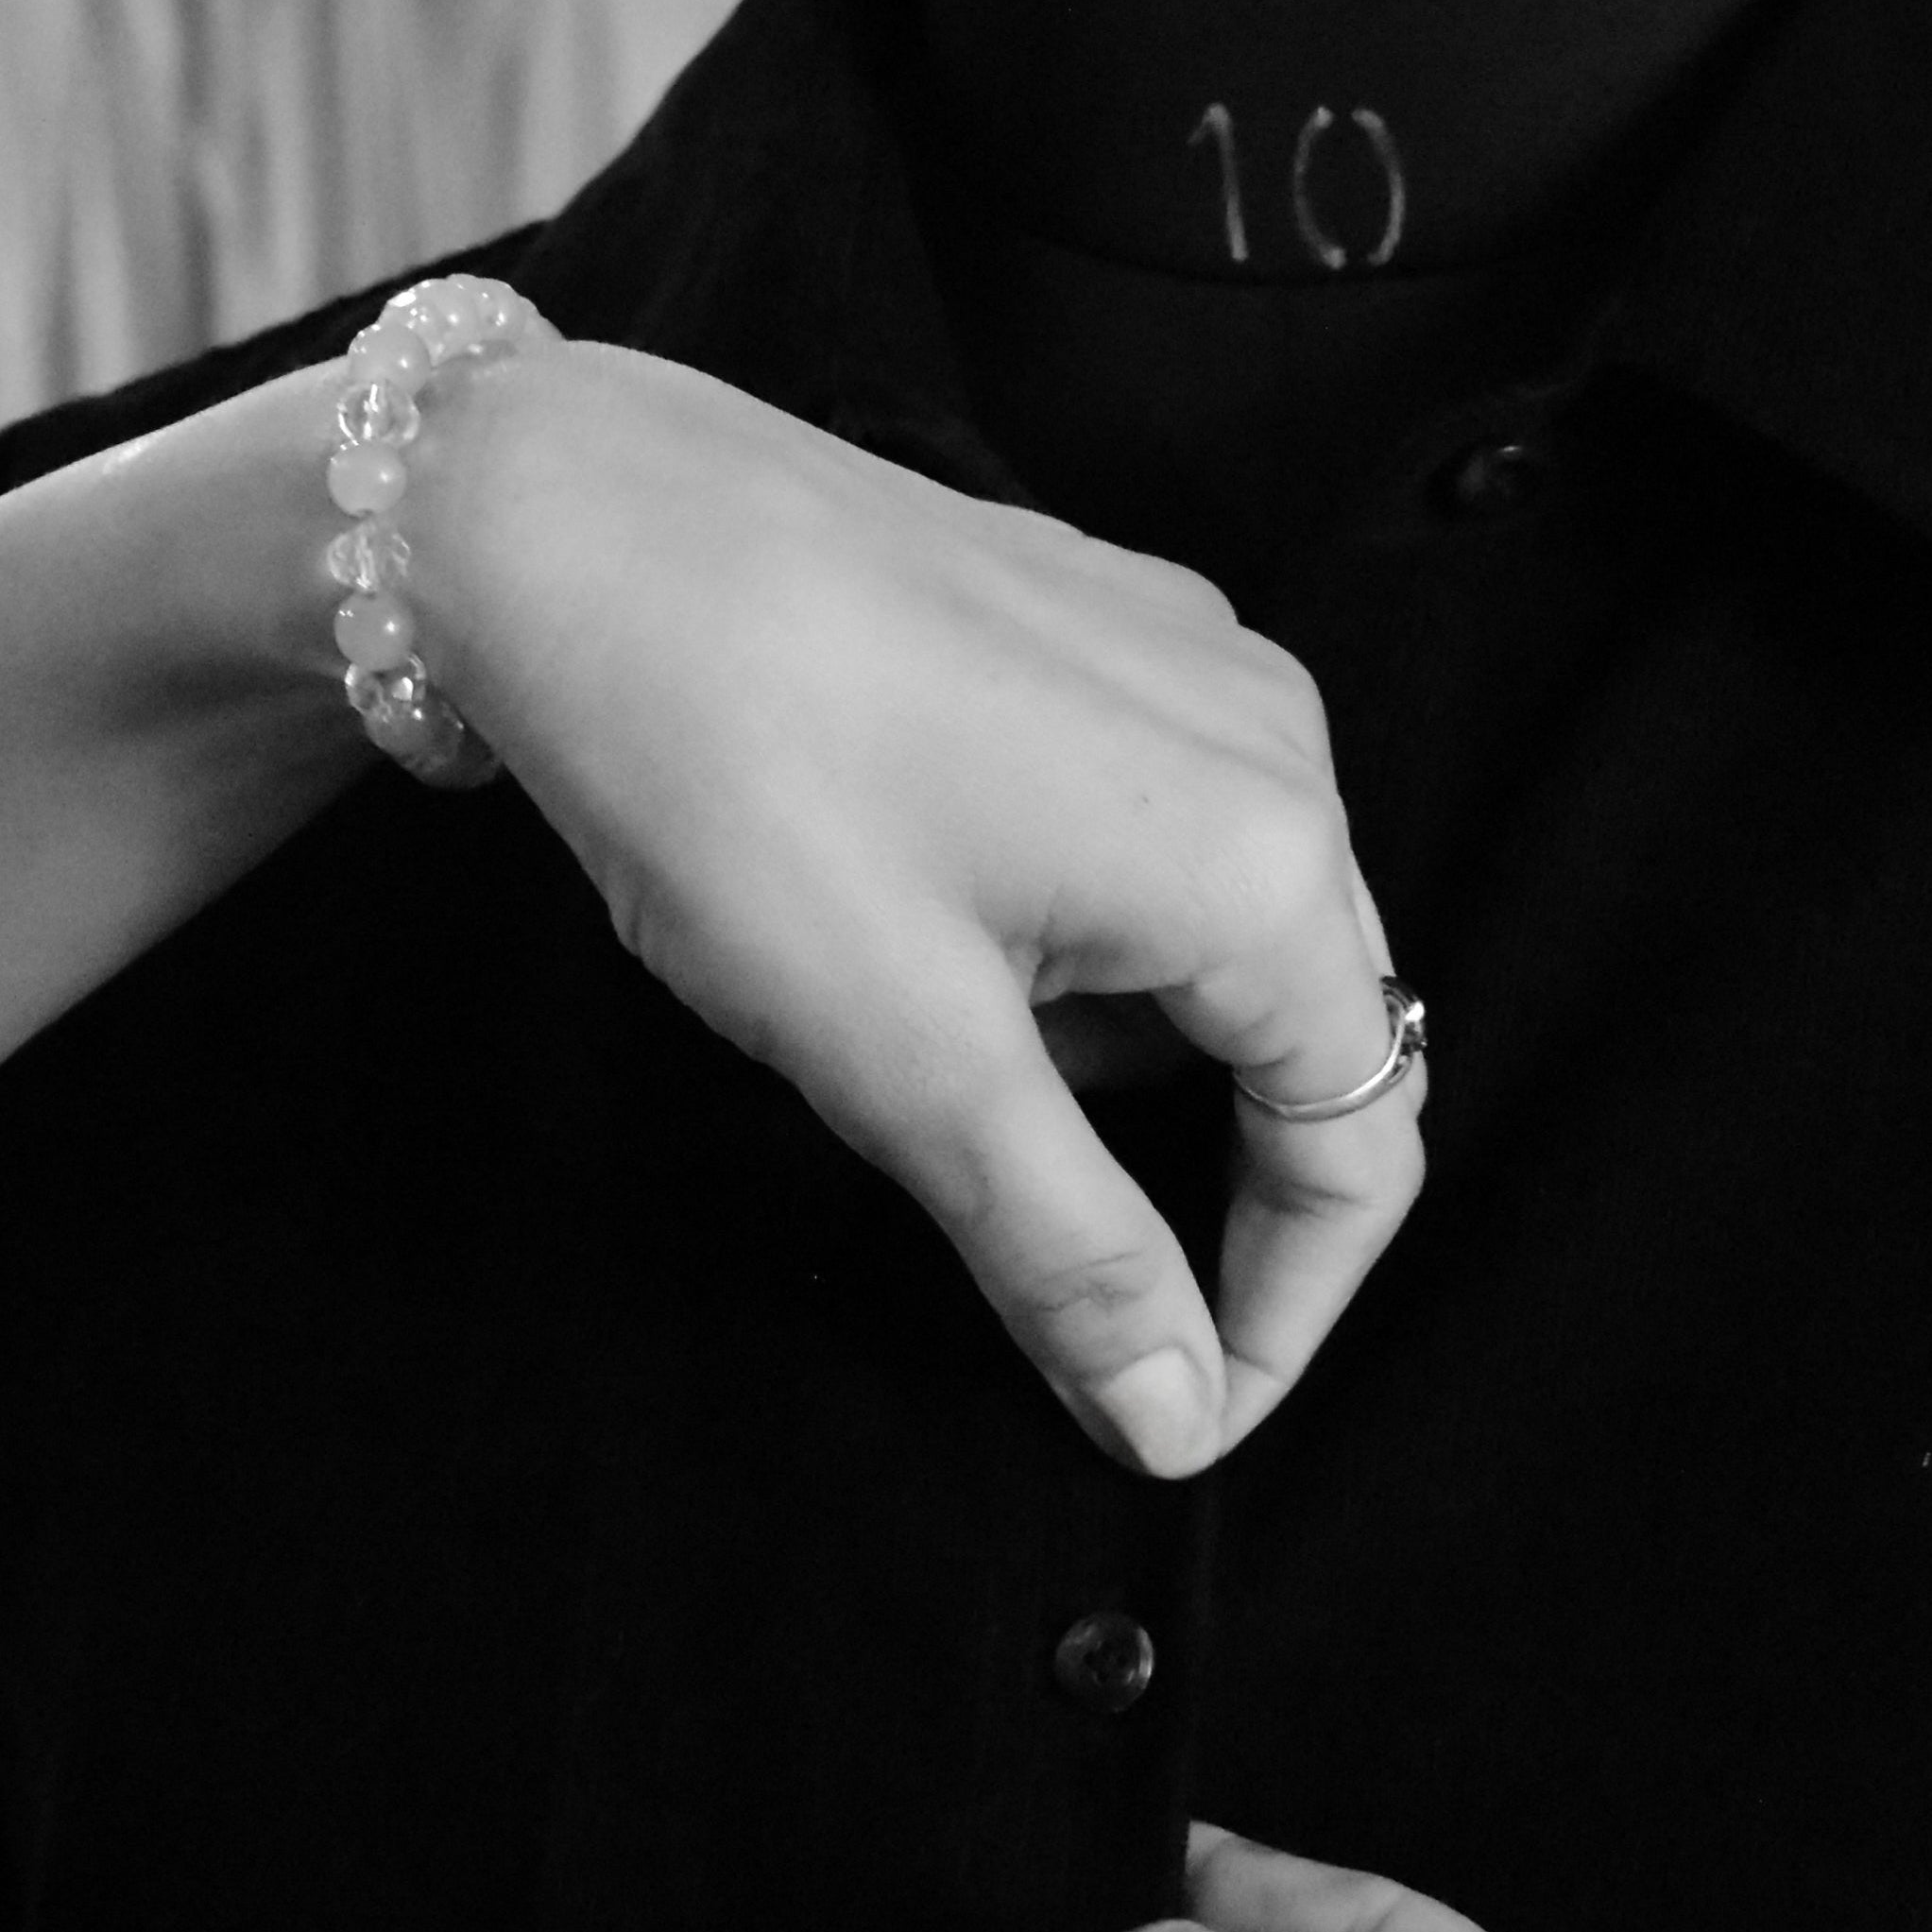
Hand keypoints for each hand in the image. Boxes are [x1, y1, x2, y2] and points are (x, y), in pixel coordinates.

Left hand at [410, 338, 1423, 1478]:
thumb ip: (1069, 1255)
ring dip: (1117, 1053)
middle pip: (1313, 1040)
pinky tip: (926, 931)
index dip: (1282, 1314)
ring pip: (1225, 939)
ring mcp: (1194, 664)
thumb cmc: (731, 765)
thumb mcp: (904, 1062)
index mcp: (1262, 860)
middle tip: (1046, 1275)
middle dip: (1199, 1185)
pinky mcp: (1108, 624)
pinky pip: (1158, 830)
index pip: (1359, 1147)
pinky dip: (1079, 938)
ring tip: (924, 1047)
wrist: (572, 518)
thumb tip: (1177, 1414)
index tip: (1177, 1414)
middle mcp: (1276, 744)